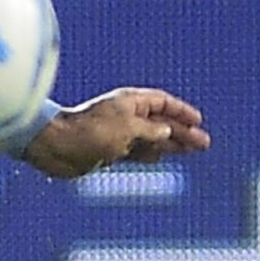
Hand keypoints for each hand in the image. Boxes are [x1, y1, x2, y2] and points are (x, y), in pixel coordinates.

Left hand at [20, 87, 210, 179]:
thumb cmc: (88, 132)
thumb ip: (150, 131)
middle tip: (203, 143)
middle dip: (182, 132)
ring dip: (171, 145)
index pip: (161, 103)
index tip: (198, 120)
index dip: (180, 111)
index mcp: (129, 102)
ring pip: (151, 139)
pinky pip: (136, 152)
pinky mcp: (108, 151)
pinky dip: (150, 155)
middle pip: (160, 122)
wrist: (55, 147)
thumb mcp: (126, 128)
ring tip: (192, 151)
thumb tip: (167, 133)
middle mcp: (125, 116)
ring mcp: (118, 134)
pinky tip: (162, 158)